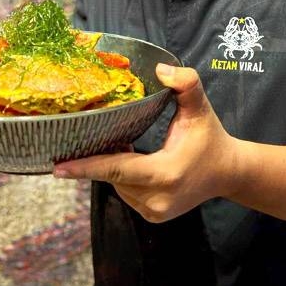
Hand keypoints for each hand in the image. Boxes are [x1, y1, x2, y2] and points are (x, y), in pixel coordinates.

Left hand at [53, 63, 236, 222]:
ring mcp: (156, 211)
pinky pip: (127, 194)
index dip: (87, 167)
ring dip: (117, 169)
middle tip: (115, 136)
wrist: (228, 173)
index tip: (57, 167)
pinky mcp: (154, 216)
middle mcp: (158, 198)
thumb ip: (185, 84)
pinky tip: (137, 164)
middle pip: (115, 177)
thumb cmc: (210, 138)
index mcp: (166, 172)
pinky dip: (126, 179)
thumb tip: (160, 69)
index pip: (118, 169)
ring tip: (130, 148)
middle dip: (107, 157)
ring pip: (118, 187)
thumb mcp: (199, 109)